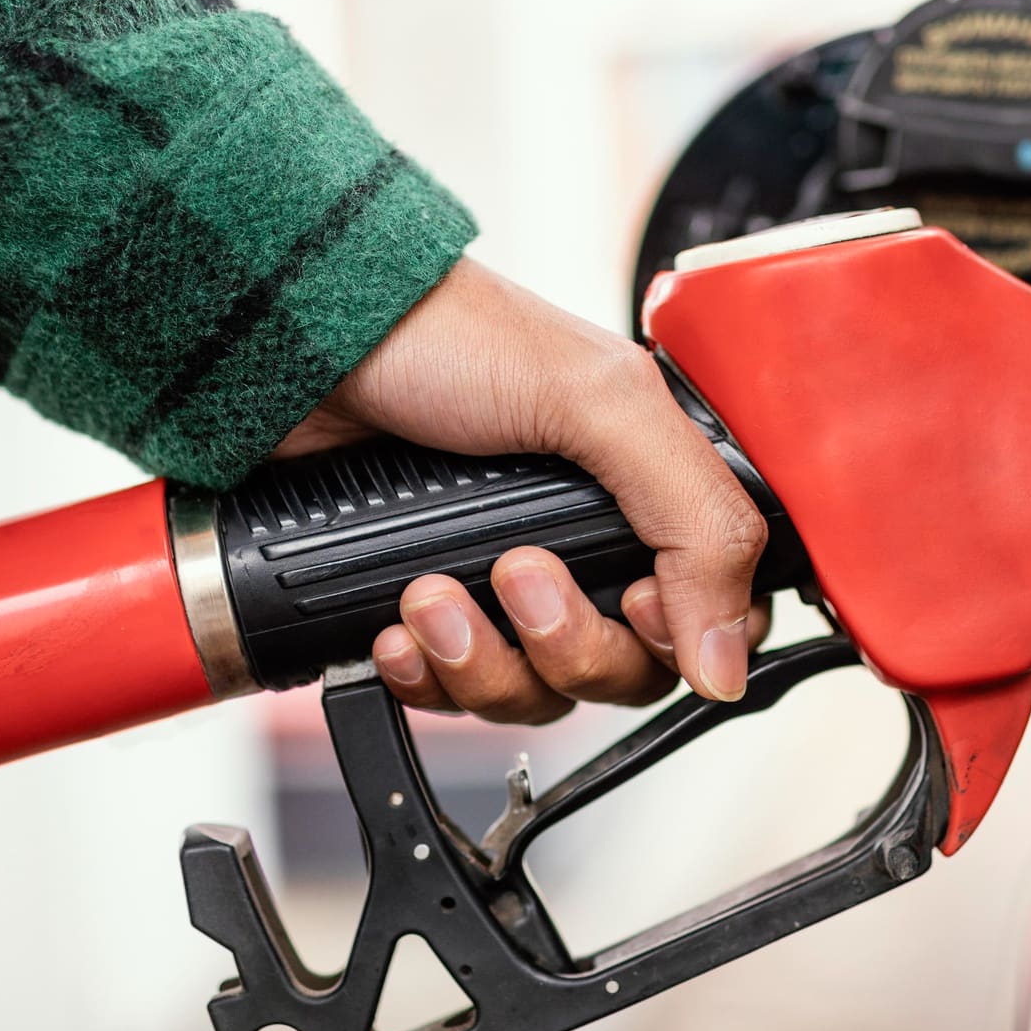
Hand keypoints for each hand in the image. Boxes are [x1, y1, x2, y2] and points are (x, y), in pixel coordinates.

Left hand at [276, 257, 770, 721]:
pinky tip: (393, 631)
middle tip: (514, 574)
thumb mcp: (602, 404)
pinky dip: (424, 676)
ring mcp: (506, 582)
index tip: (631, 601)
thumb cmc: (449, 335)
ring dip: (482, 662)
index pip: (713, 612)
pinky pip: (452, 694)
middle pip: (624, 672)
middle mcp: (588, 543)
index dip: (678, 636)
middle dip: (564, 645)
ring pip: (537, 694)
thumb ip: (696, 524)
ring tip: (427, 594)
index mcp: (650, 487)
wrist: (302, 343)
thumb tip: (728, 662)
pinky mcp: (432, 609)